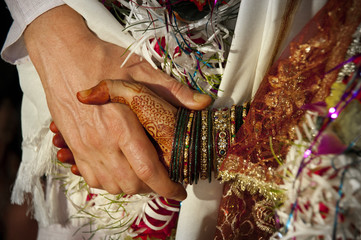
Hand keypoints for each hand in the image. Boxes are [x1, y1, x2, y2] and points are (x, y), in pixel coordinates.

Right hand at [25, 5, 210, 199]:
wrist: (63, 55)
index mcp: (121, 126)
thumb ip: (173, 90)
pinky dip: (110, 182)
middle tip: (165, 179)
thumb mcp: (142, 70)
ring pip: (111, 185)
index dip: (167, 187)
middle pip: (131, 184)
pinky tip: (121, 171)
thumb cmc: (102, 60)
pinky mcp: (74, 146)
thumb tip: (204, 103)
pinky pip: (92, 178)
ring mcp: (84, 147)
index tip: (179, 192)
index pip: (147, 170)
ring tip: (145, 177)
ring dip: (132, 187)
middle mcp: (101, 142)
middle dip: (153, 188)